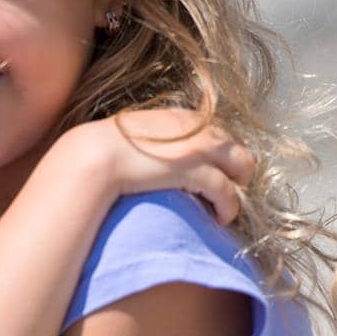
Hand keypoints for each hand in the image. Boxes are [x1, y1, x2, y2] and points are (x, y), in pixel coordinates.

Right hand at [59, 108, 255, 224]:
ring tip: (227, 207)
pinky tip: (220, 218)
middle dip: (235, 167)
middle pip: (234, 145)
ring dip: (237, 187)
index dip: (218, 153)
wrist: (95, 156)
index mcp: (180, 118)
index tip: (214, 171)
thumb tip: (145, 156)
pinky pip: (227, 190)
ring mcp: (199, 147)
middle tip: (227, 188)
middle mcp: (196, 127)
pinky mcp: (197, 171)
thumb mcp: (131, 135)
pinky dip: (228, 206)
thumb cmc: (103, 150)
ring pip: (241, 164)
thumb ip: (149, 140)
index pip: (215, 131)